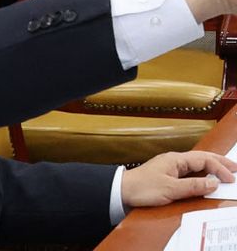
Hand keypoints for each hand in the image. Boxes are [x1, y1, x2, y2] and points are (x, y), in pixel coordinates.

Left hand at [122, 150, 236, 207]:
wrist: (123, 190)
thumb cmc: (144, 188)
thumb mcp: (170, 189)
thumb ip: (193, 185)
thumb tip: (213, 182)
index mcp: (176, 159)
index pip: (203, 159)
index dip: (219, 168)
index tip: (231, 178)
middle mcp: (175, 160)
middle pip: (202, 157)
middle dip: (220, 162)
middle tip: (235, 168)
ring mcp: (172, 166)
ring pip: (197, 163)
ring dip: (212, 166)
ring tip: (225, 170)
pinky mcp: (169, 174)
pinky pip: (191, 170)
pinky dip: (203, 172)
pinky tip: (207, 176)